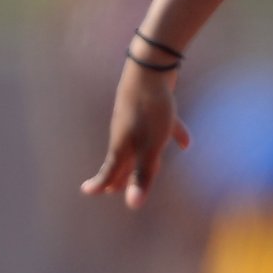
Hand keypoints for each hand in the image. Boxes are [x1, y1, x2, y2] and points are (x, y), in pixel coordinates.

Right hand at [80, 61, 190, 209]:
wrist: (151, 68)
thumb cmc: (150, 110)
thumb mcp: (151, 147)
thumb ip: (143, 175)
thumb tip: (133, 204)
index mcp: (122, 146)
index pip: (110, 171)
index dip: (101, 183)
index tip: (87, 191)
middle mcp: (126, 134)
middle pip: (124, 161)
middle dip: (120, 176)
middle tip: (112, 189)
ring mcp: (137, 120)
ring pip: (141, 146)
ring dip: (145, 161)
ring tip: (151, 171)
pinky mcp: (152, 109)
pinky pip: (161, 130)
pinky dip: (171, 138)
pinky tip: (186, 144)